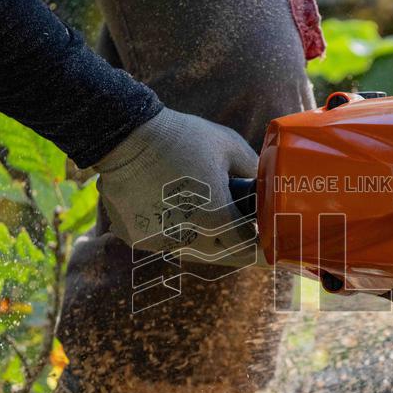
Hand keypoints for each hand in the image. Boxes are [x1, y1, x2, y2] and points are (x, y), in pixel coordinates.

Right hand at [94, 107, 258, 265]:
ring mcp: (160, 242)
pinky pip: (163, 242)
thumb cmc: (182, 138)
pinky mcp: (137, 239)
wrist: (127, 135)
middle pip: (220, 256)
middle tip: (238, 229)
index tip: (257, 231)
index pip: (246, 248)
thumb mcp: (229, 146)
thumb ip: (253, 169)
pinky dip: (172, 232)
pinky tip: (173, 210)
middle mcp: (188, 239)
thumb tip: (265, 184)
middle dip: (232, 245)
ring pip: (190, 252)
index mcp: (215, 220)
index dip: (256, 241)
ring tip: (205, 217)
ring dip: (202, 241)